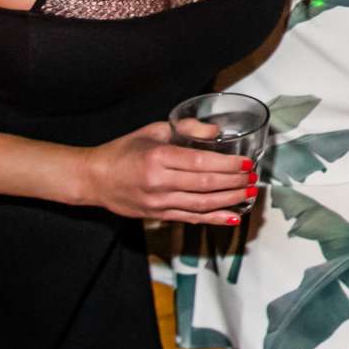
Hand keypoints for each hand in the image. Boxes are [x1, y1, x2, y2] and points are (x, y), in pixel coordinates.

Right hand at [79, 122, 258, 224]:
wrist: (94, 178)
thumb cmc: (124, 150)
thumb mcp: (153, 131)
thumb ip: (186, 129)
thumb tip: (216, 132)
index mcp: (158, 157)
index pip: (201, 163)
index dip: (227, 165)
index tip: (246, 163)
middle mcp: (158, 182)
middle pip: (205, 185)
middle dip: (234, 182)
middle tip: (253, 177)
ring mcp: (158, 202)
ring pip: (202, 204)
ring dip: (230, 200)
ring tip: (249, 194)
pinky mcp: (158, 215)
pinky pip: (191, 218)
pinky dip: (214, 218)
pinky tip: (232, 216)